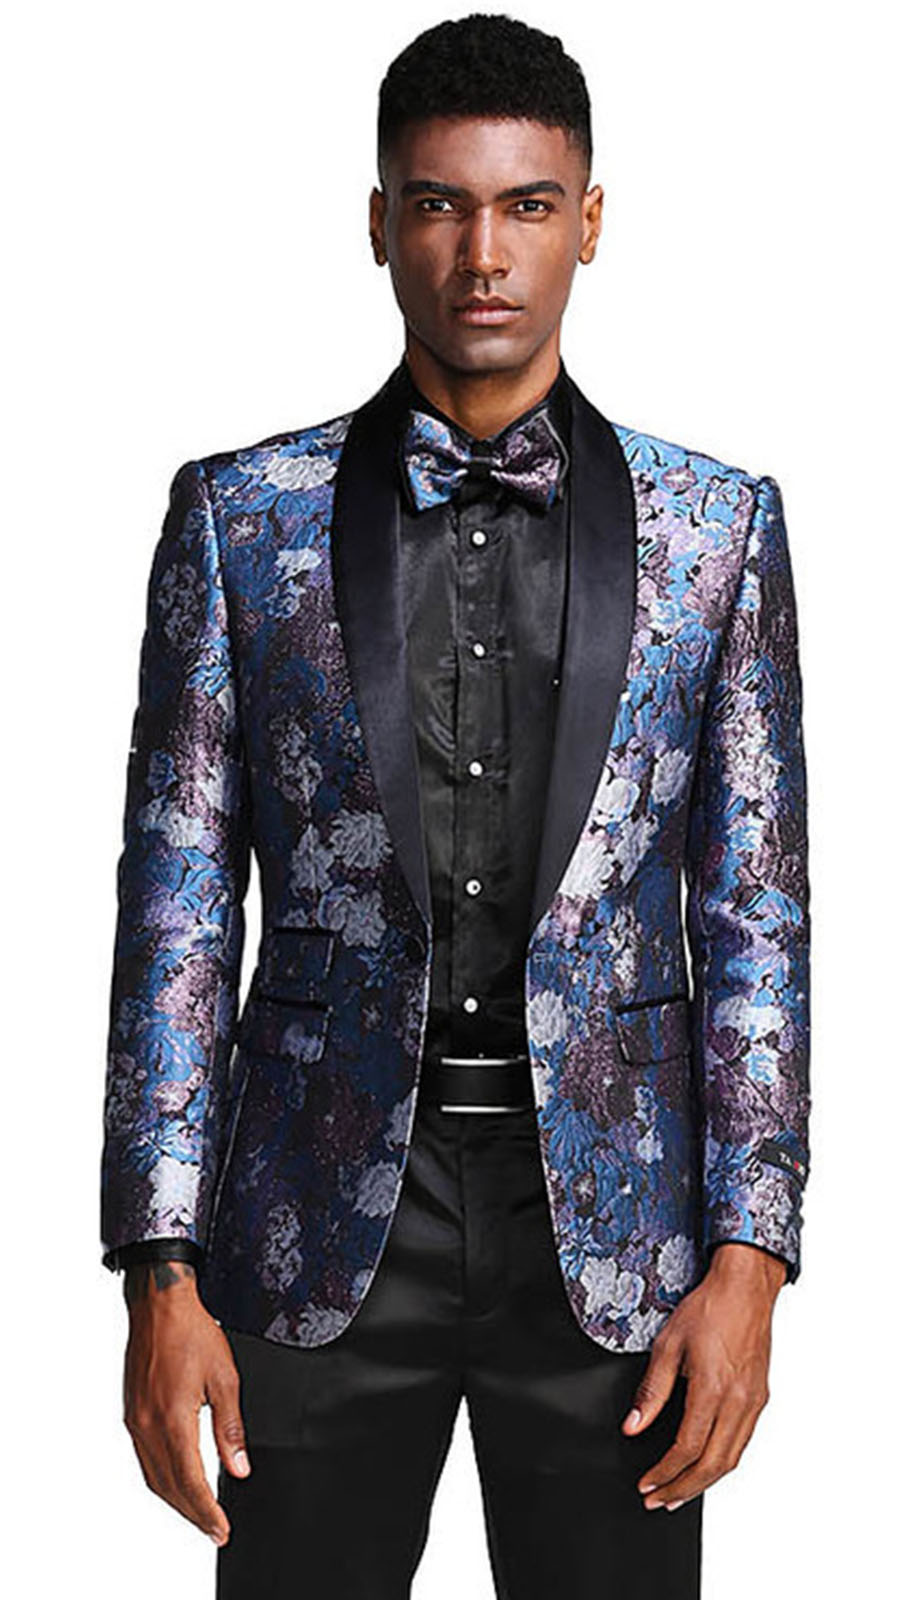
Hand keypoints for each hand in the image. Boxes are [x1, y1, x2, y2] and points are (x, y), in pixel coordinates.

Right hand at [121, 1260, 250, 1546]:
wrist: (159, 1305)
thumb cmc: (193, 1332)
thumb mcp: (224, 1377)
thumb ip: (230, 1427)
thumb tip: (239, 1467)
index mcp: (172, 1419)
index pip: (190, 1481)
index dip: (206, 1511)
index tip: (221, 1529)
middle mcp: (147, 1425)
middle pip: (168, 1487)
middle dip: (193, 1514)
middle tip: (214, 1530)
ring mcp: (135, 1420)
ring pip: (153, 1476)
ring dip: (176, 1500)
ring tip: (199, 1514)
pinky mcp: (131, 1412)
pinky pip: (144, 1458)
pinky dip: (162, 1478)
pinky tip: (177, 1480)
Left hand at [621, 1242, 786, 1509]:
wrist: (746, 1289)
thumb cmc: (709, 1309)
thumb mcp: (669, 1344)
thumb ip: (651, 1391)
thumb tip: (633, 1426)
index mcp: (714, 1389)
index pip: (687, 1448)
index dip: (665, 1472)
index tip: (647, 1483)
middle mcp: (739, 1402)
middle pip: (712, 1465)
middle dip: (682, 1488)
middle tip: (658, 1500)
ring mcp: (754, 1402)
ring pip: (731, 1459)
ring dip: (704, 1483)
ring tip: (679, 1492)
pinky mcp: (760, 1399)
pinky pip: (742, 1443)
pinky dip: (722, 1462)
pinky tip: (706, 1465)